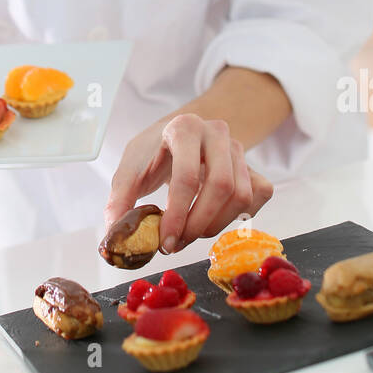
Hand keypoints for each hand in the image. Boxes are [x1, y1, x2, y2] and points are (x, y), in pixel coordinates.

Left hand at [105, 110, 273, 252]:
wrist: (179, 135)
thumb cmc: (153, 153)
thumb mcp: (130, 169)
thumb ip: (120, 201)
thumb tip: (115, 238)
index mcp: (184, 128)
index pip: (188, 176)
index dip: (178, 215)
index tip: (165, 242)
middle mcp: (216, 133)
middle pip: (221, 186)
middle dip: (198, 224)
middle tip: (176, 244)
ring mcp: (238, 148)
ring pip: (241, 195)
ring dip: (215, 225)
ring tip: (188, 234)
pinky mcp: (252, 165)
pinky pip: (257, 196)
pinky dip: (237, 217)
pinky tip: (211, 220)